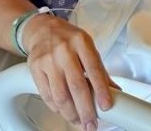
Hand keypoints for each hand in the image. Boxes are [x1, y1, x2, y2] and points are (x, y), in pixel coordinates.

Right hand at [21, 13, 114, 130]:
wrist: (42, 29)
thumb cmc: (69, 39)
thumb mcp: (88, 46)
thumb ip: (99, 68)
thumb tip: (114, 90)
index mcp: (82, 42)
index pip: (94, 69)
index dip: (101, 89)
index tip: (106, 106)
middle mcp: (65, 51)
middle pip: (76, 86)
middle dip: (85, 109)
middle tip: (91, 124)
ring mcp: (48, 61)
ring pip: (60, 95)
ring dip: (70, 113)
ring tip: (78, 121)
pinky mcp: (35, 70)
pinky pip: (47, 95)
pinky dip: (57, 107)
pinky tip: (64, 111)